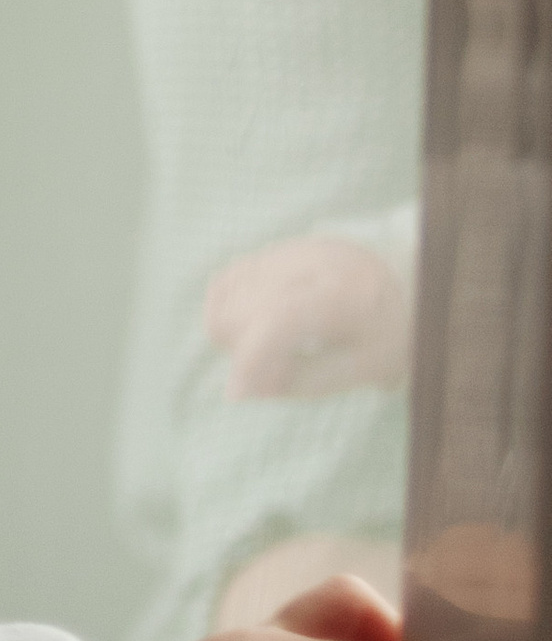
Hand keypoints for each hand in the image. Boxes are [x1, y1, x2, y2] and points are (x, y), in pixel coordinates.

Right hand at [204, 236, 411, 398]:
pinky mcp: (278, 249)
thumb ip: (301, 382)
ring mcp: (292, 250)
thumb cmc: (394, 331)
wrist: (413, 280)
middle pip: (243, 308)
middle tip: (274, 370)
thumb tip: (239, 391)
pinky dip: (229, 307)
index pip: (278, 319)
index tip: (242, 391)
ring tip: (268, 347)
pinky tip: (254, 325)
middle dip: (243, 350)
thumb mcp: (365, 369)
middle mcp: (314, 263)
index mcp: (346, 295)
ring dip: (233, 329)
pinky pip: (228, 278)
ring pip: (227, 292)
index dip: (251, 359)